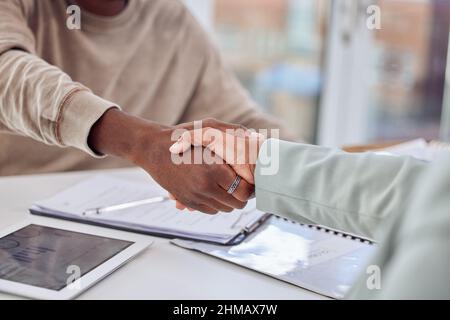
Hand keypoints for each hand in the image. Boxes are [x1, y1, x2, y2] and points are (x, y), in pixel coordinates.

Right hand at [88, 109, 253, 213]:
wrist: (152, 148)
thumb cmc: (181, 136)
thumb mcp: (210, 129)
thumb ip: (235, 134)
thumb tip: (257, 139)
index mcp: (214, 170)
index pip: (245, 191)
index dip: (251, 187)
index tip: (251, 180)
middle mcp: (205, 186)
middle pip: (237, 203)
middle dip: (242, 196)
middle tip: (243, 185)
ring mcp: (195, 196)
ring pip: (225, 209)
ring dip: (229, 201)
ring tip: (230, 187)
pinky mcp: (187, 202)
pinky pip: (210, 210)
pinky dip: (216, 204)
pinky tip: (216, 191)